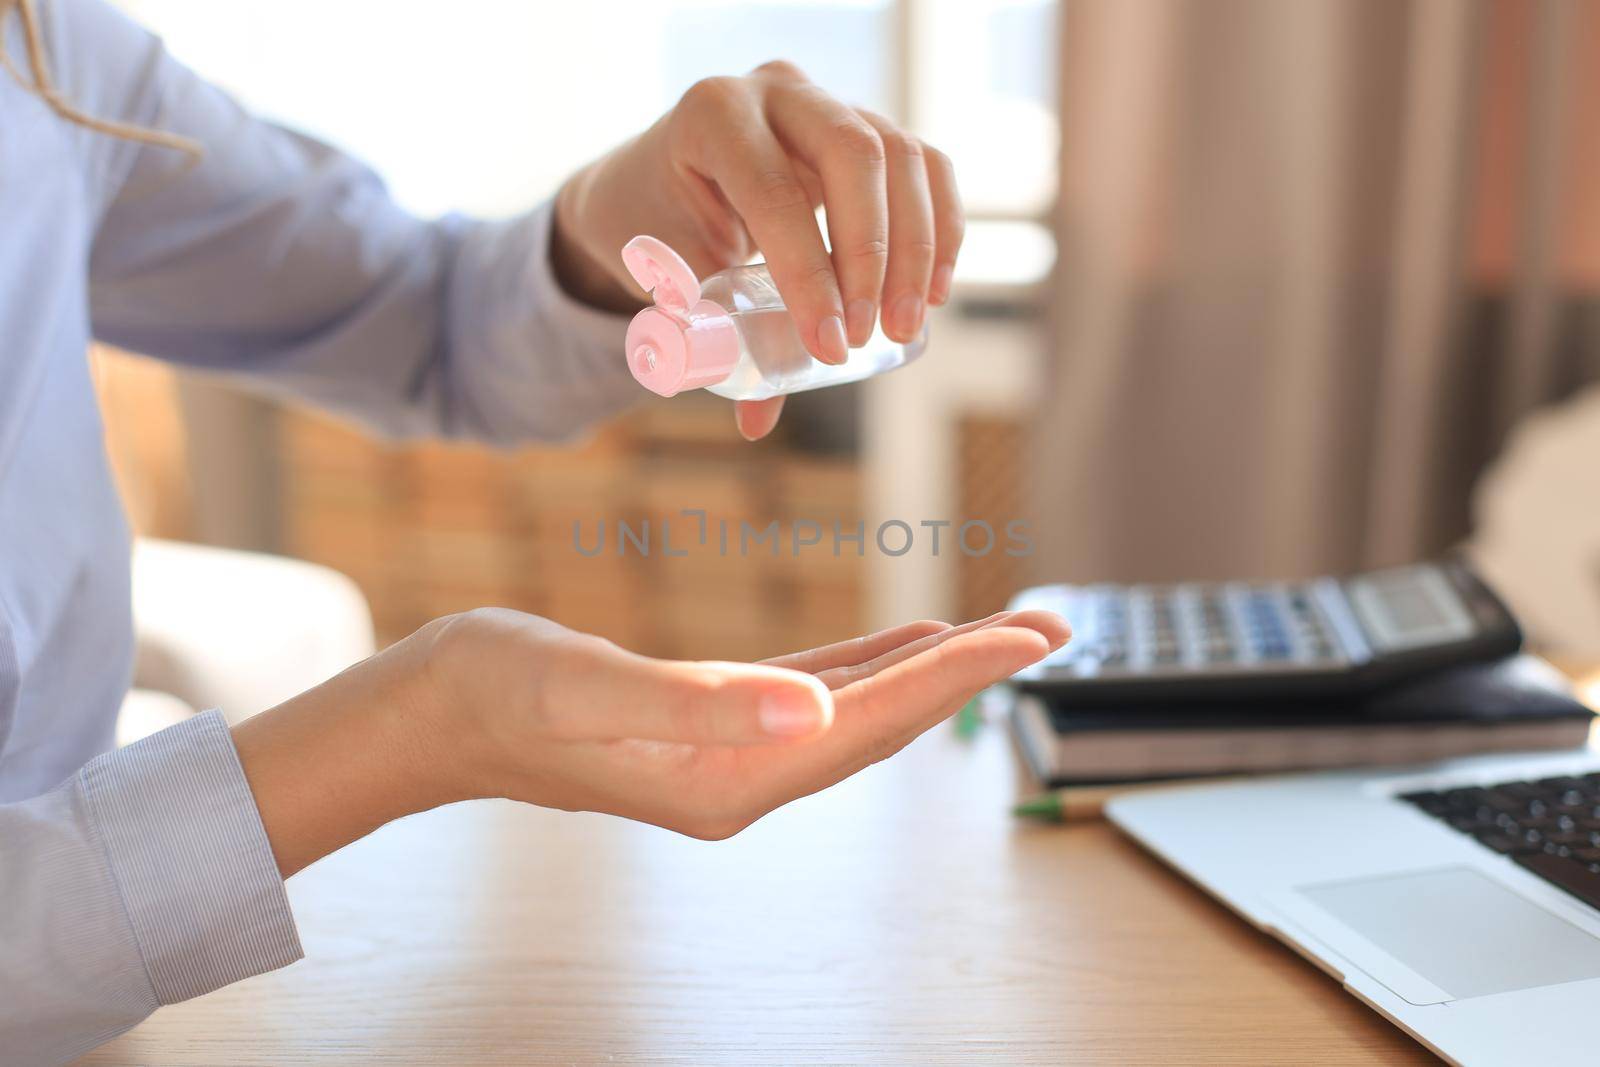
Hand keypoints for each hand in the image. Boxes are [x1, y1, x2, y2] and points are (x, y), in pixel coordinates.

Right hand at [233, 608, 1066, 873]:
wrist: (437, 711)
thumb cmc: (498, 688)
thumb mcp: (588, 686)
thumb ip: (701, 705)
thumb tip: (813, 716)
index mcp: (730, 778)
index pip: (872, 721)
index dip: (958, 674)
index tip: (1034, 635)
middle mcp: (745, 778)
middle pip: (886, 721)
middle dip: (971, 671)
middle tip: (1055, 625)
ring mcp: (732, 757)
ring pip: (861, 709)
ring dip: (934, 668)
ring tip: (1005, 631)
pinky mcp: (713, 725)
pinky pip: (817, 696)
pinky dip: (872, 667)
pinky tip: (905, 640)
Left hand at [550, 61, 963, 440]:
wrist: (655, 183)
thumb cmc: (656, 227)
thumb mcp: (668, 275)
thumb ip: (714, 335)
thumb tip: (758, 421)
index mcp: (712, 116)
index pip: (775, 190)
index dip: (809, 273)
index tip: (830, 347)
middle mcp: (777, 91)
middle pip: (855, 154)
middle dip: (874, 255)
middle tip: (871, 334)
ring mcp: (830, 102)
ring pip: (902, 156)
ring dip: (916, 249)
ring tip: (905, 326)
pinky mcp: (870, 125)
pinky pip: (927, 166)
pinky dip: (941, 228)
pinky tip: (934, 291)